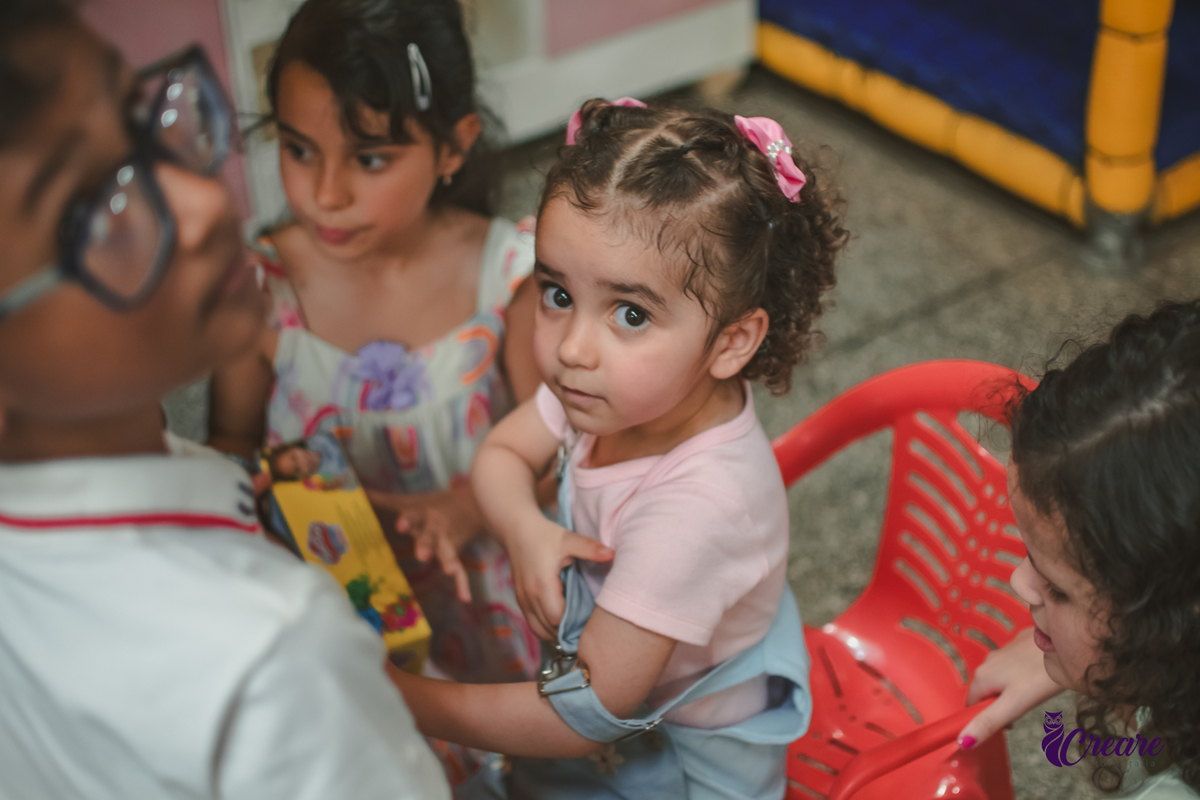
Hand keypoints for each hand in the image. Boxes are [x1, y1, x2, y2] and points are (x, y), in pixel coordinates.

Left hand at [367, 485, 483, 603]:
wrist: (473, 504)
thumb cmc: (432, 504)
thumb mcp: (410, 500)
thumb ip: (382, 500)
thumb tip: (355, 491)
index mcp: (423, 513)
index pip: (414, 514)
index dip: (408, 519)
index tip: (401, 525)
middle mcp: (436, 527)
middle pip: (430, 536)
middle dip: (426, 544)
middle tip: (421, 555)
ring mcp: (448, 541)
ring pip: (447, 551)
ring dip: (448, 560)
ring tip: (448, 570)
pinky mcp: (456, 553)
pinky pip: (461, 570)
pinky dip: (463, 583)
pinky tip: (465, 598)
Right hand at [507, 516, 612, 640]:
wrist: (518, 531)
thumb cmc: (545, 535)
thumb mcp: (569, 539)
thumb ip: (590, 548)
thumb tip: (612, 554)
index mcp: (543, 585)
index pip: (557, 618)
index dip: (573, 623)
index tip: (590, 621)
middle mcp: (529, 596)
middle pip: (548, 628)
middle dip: (567, 631)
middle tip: (587, 630)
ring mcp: (522, 600)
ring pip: (538, 629)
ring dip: (555, 632)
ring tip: (574, 629)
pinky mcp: (519, 600)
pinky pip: (532, 623)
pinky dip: (545, 627)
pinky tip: (559, 623)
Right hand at [957, 626, 1063, 749]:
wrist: (1066, 642)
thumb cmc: (1041, 675)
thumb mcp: (1014, 705)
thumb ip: (988, 722)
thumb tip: (963, 741)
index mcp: (982, 676)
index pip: (972, 705)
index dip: (986, 719)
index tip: (1010, 722)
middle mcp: (988, 661)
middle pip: (987, 692)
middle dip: (1001, 704)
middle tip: (1025, 709)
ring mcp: (1003, 650)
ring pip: (1000, 678)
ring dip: (1011, 690)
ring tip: (1034, 694)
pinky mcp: (1019, 643)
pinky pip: (1013, 665)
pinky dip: (1021, 674)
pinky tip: (1039, 676)